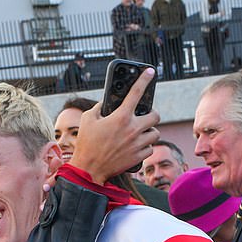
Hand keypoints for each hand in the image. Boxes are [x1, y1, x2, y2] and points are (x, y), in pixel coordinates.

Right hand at [71, 68, 158, 183]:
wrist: (89, 170)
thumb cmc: (86, 144)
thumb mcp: (88, 120)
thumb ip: (98, 108)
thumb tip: (105, 104)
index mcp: (121, 116)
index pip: (136, 92)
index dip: (144, 79)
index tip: (150, 72)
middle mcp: (133, 129)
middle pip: (155, 115)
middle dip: (152, 113)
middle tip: (145, 115)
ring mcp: (137, 144)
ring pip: (155, 133)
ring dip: (150, 132)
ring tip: (141, 133)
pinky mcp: (138, 157)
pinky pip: (150, 149)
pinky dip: (146, 147)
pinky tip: (138, 146)